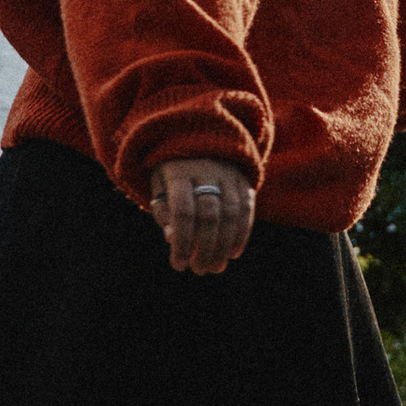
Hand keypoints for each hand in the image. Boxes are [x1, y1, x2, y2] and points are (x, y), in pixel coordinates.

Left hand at [149, 155, 256, 276]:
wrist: (195, 135)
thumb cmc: (171, 171)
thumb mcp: (159, 186)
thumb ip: (164, 212)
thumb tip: (173, 239)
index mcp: (178, 173)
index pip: (182, 212)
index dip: (182, 242)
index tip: (179, 265)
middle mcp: (204, 170)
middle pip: (209, 214)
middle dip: (205, 248)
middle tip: (199, 270)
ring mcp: (227, 172)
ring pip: (231, 213)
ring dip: (224, 245)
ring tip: (215, 267)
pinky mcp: (242, 177)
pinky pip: (246, 207)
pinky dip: (242, 232)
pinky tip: (233, 252)